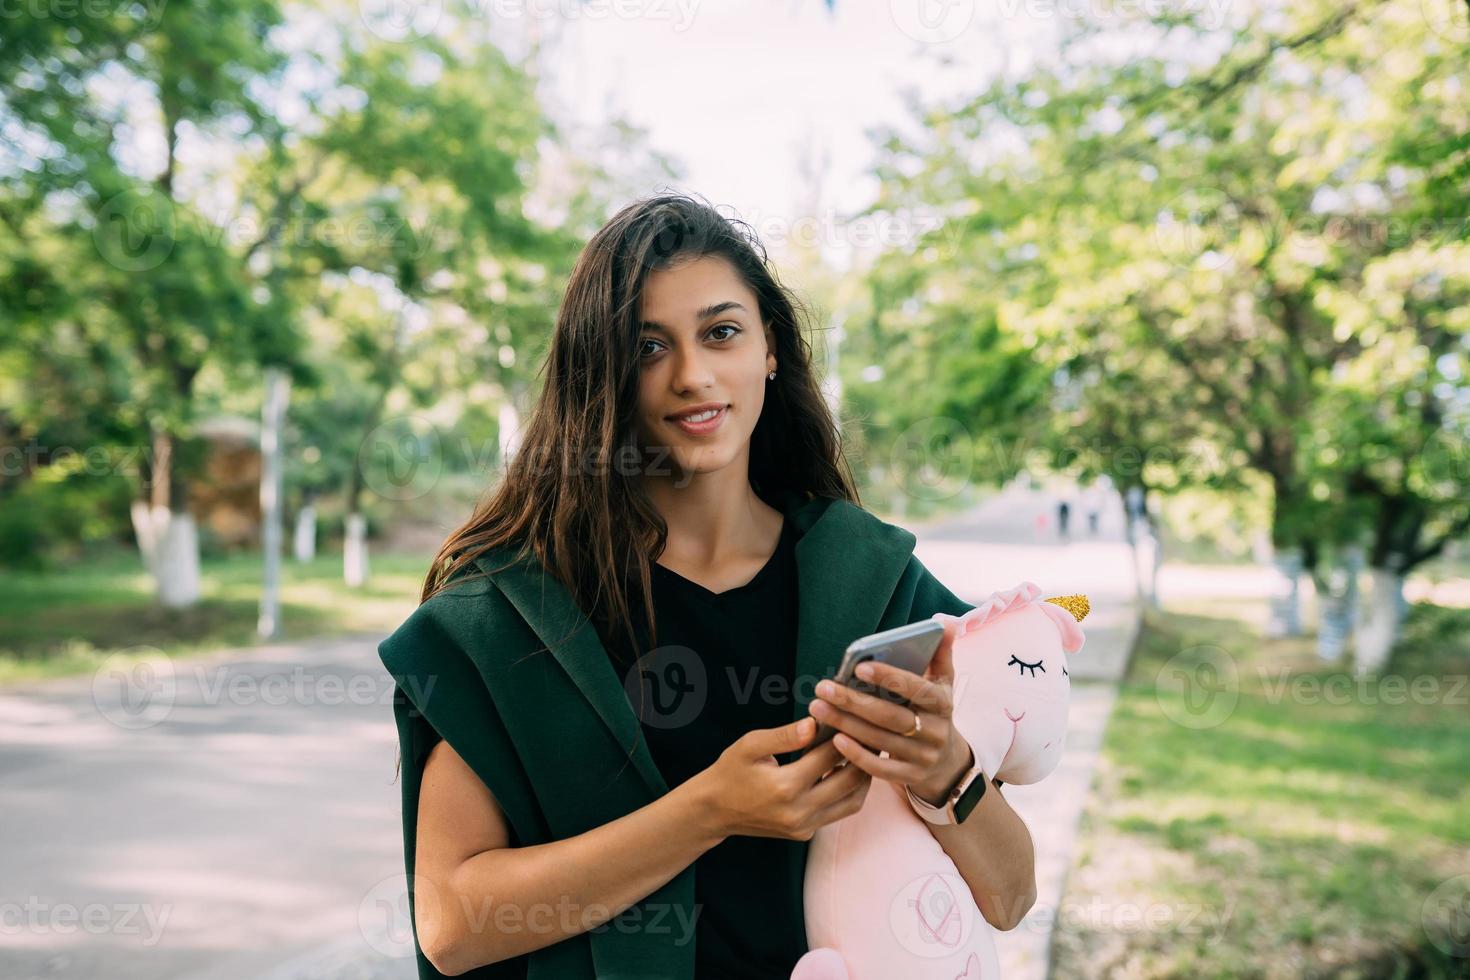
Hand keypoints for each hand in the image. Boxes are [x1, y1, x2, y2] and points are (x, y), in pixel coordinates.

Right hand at [692, 716, 872, 841]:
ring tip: (870, 751)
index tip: (858, 716)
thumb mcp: (750, 746)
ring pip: (852, 801)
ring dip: (864, 776)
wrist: (714, 811)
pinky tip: (851, 770)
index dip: (847, 733)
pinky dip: (850, 791)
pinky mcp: (806, 833)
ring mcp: (805, 826)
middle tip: (874, 732)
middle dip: (864, 754)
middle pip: (849, 780)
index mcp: (785, 786)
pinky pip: (839, 811)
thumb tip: (814, 723)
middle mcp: (800, 811)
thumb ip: (784, 735)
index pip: (830, 756)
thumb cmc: (730, 772)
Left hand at [807, 618, 973, 805]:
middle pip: (892, 716)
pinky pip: (880, 769)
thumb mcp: (944, 684)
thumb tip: (943, 621)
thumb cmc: (934, 712)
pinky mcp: (909, 777)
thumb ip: (940, 653)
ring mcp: (923, 757)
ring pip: (881, 740)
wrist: (947, 763)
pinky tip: (834, 739)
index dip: (890, 678)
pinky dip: (857, 755)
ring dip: (847, 724)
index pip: (918, 689)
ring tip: (818, 708)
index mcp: (943, 704)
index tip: (859, 667)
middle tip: (823, 687)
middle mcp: (936, 732)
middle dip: (855, 702)